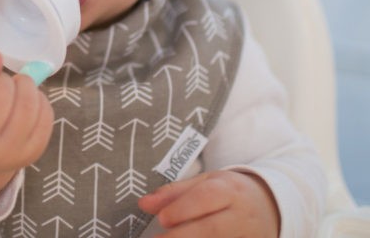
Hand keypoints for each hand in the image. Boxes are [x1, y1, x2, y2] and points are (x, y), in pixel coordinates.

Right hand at [0, 51, 53, 210]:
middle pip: (0, 96)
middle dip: (4, 79)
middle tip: (0, 81)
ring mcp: (6, 154)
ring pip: (27, 104)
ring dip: (25, 85)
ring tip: (16, 87)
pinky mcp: (31, 153)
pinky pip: (45, 115)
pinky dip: (39, 99)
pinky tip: (26, 101)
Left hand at [138, 170, 279, 236]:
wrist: (271, 206)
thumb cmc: (229, 192)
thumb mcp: (206, 182)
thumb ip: (174, 192)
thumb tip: (143, 203)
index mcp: (230, 189)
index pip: (206, 198)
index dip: (183, 209)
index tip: (162, 218)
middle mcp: (242, 216)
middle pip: (212, 228)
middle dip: (183, 236)